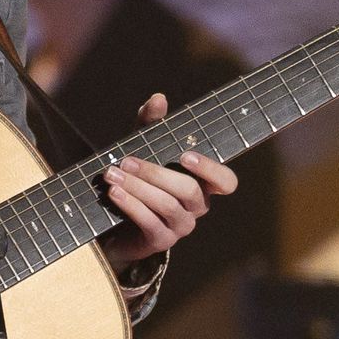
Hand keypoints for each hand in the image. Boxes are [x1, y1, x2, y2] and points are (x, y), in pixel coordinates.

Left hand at [99, 93, 237, 270]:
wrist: (114, 217)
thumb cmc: (138, 176)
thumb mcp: (144, 146)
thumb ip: (152, 123)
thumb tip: (158, 98)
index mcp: (202, 184)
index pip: (226, 182)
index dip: (210, 169)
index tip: (185, 155)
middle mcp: (197, 207)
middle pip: (189, 190)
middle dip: (156, 173)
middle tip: (127, 160)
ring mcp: (180, 226)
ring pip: (167, 206)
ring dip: (138, 188)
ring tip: (112, 174)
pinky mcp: (160, 240)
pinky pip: (150, 223)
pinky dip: (131, 205)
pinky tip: (114, 192)